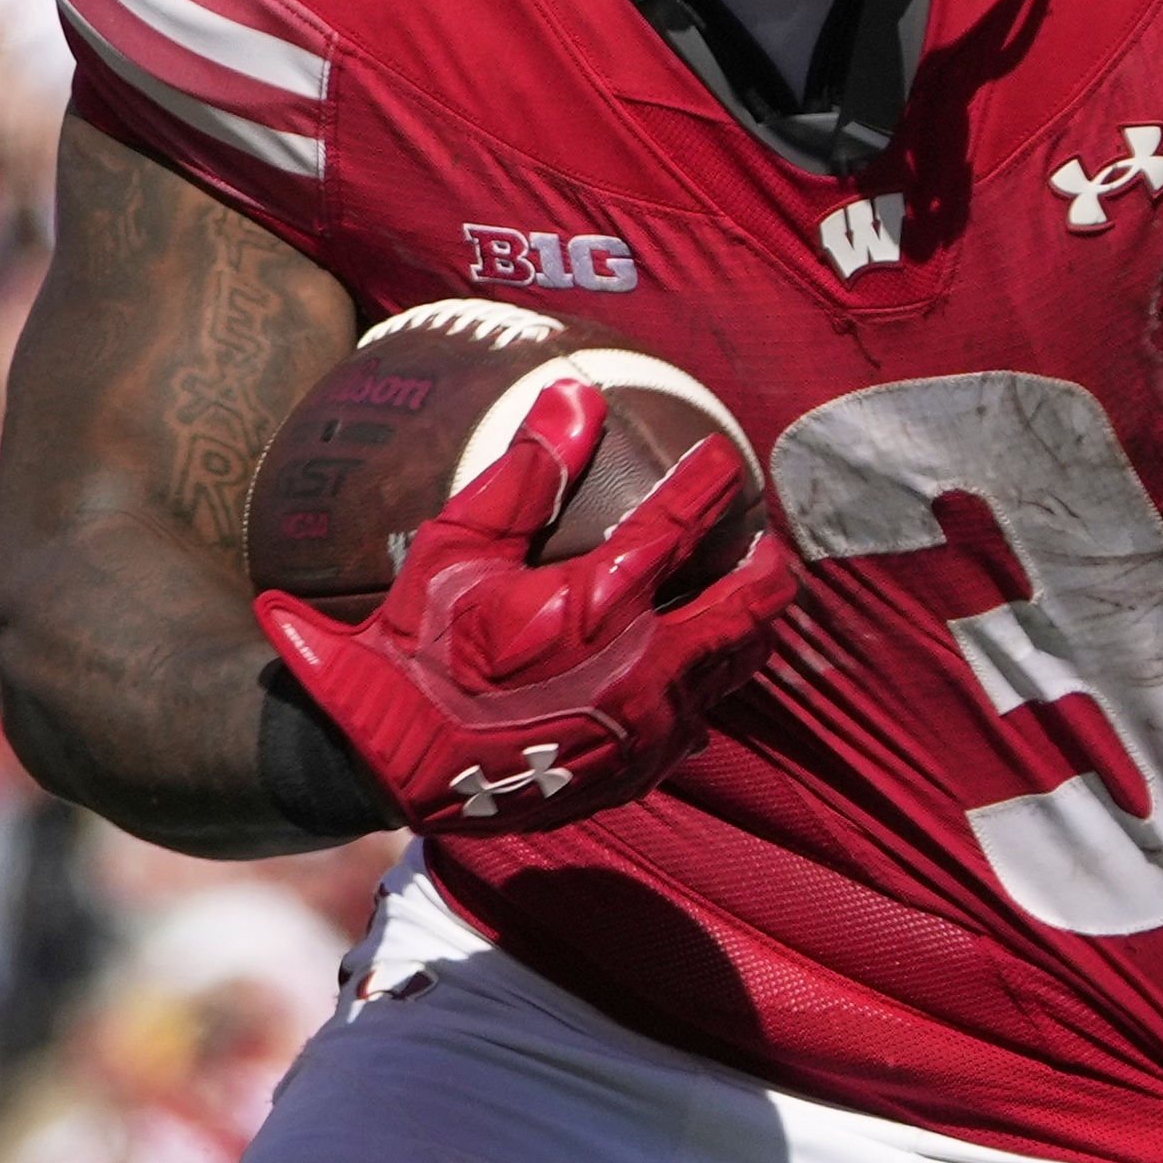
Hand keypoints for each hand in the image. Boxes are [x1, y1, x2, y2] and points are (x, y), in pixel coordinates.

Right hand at [252, 387, 799, 835]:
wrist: (397, 762)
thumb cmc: (420, 645)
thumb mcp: (459, 546)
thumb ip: (529, 474)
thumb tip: (576, 393)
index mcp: (596, 606)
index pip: (680, 526)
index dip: (710, 485)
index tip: (723, 460)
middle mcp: (642, 669)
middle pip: (745, 606)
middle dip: (765, 567)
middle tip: (761, 539)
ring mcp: (647, 727)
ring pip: (735, 665)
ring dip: (748, 625)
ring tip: (744, 596)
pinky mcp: (638, 769)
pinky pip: (700, 720)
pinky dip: (707, 684)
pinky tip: (694, 670)